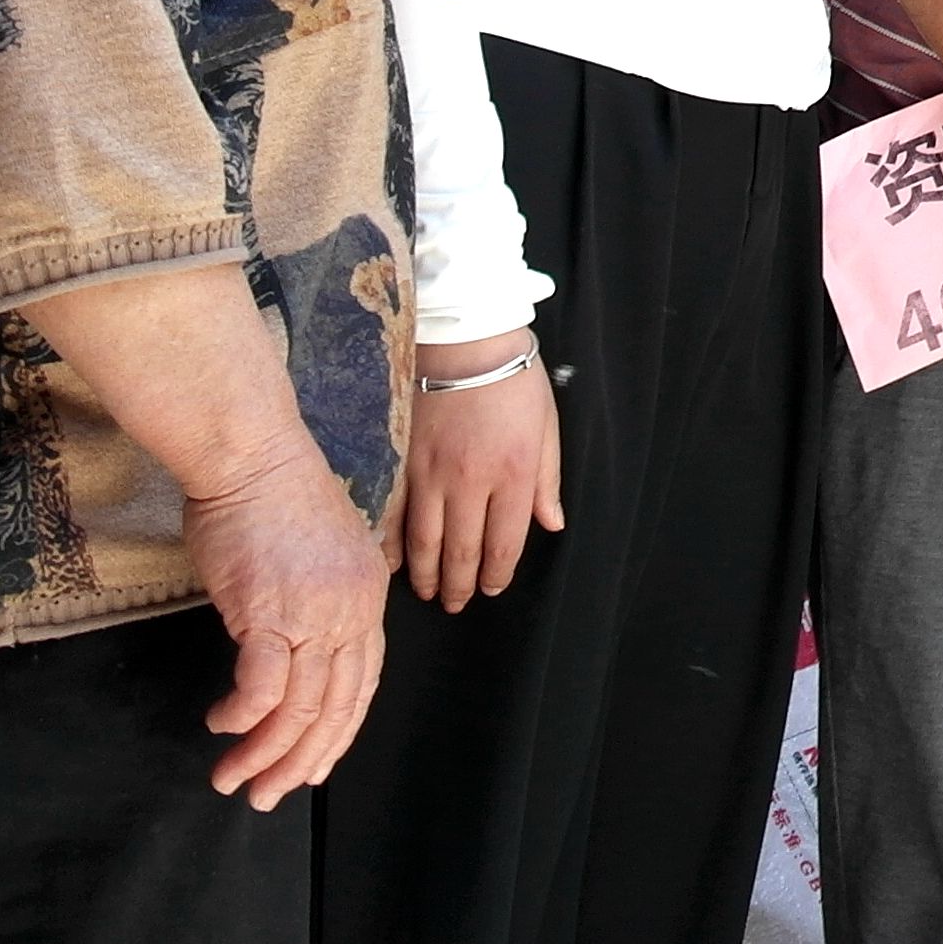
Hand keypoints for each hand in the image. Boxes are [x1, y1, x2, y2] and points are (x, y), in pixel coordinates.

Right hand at [181, 439, 392, 806]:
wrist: (250, 456)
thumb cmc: (271, 499)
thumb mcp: (317, 555)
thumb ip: (316, 602)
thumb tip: (293, 645)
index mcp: (368, 598)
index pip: (362, 685)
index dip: (337, 734)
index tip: (311, 768)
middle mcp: (351, 611)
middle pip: (336, 708)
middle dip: (300, 762)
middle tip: (268, 797)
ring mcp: (315, 612)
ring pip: (300, 708)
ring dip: (264, 754)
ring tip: (233, 781)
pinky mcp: (270, 612)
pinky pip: (263, 687)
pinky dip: (243, 717)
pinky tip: (222, 727)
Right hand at [394, 335, 562, 608]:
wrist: (465, 339)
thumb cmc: (513, 380)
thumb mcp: (546, 427)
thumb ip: (546, 481)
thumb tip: (551, 524)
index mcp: (513, 473)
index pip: (505, 543)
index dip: (497, 574)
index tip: (491, 588)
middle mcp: (470, 481)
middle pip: (462, 551)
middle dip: (459, 585)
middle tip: (456, 603)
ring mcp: (430, 474)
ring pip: (424, 541)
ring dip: (427, 575)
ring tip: (429, 592)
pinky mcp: (402, 462)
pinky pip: (393, 515)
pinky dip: (391, 545)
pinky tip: (393, 563)